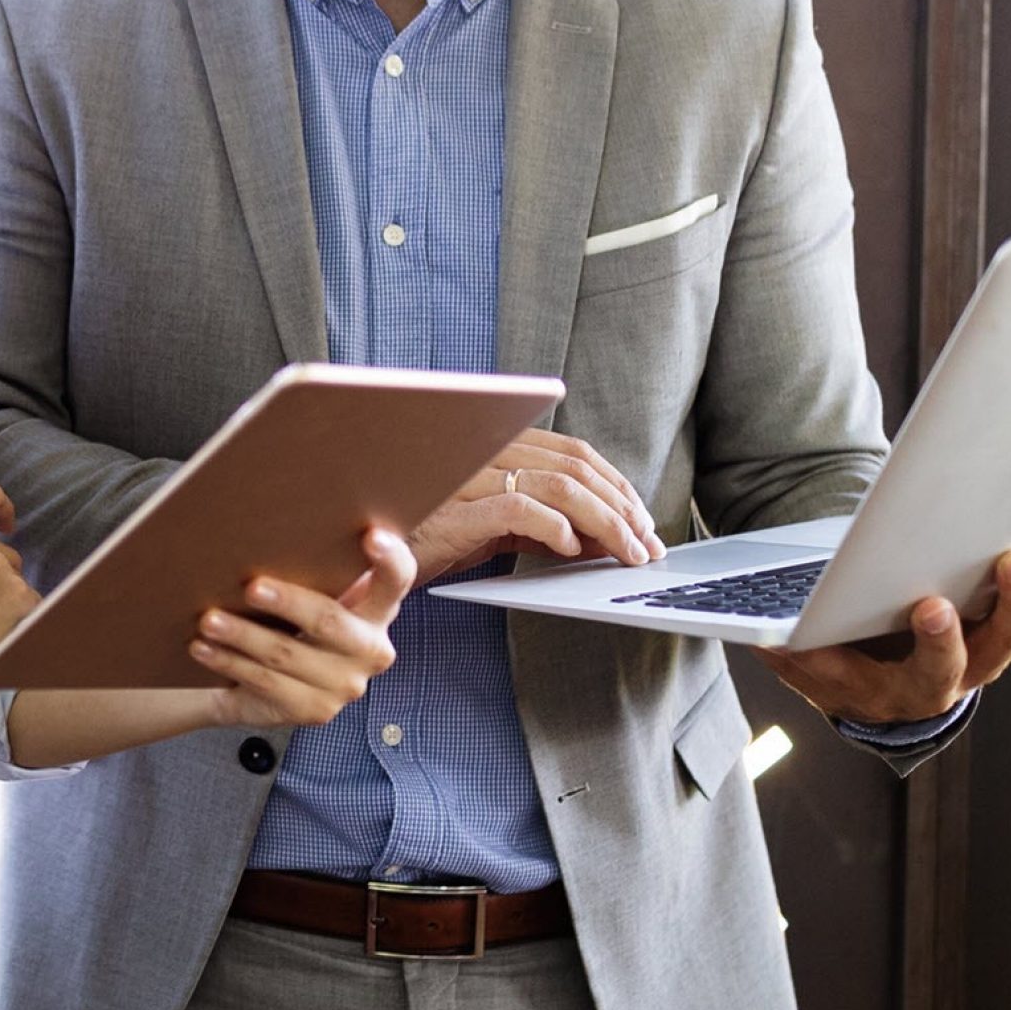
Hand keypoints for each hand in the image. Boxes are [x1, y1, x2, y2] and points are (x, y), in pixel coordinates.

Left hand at [188, 529, 414, 727]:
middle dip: (288, 602)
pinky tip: (204, 648)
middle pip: (330, 620)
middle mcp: (371, 649)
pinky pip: (266, 682)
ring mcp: (346, 684)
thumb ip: (310, 568)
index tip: (371, 535)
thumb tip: (264, 525)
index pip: (397, 579)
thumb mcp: (306, 593)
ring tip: (208, 620)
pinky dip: (230, 662)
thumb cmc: (287, 622)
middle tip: (251, 587)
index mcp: (378, 609)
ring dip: (242, 635)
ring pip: (287, 654)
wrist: (264, 685)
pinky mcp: (316, 710)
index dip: (390, 559)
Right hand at [406, 431, 665, 581]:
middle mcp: (478, 452)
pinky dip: (555, 527)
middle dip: (621, 507)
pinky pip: (518, 508)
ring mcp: (465, 479)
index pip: (572, 451)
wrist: (364, 563)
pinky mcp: (452, 511)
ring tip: (625, 551)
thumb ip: (540, 523)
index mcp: (490, 446)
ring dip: (604, 522)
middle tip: (647, 543)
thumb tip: (602, 537)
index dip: (615, 483)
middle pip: (573, 466)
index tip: (642, 520)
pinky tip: (571, 549)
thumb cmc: (425, 542)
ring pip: (557, 486)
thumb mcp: (492, 527)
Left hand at [751, 546, 1010, 725]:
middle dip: (942, 637)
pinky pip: (793, 662)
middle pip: (947, 665)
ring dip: (843, 649)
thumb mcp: (997, 616)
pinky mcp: (808, 677)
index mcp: (976, 662)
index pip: (1007, 638)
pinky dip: (780, 647)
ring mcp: (864, 689)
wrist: (860, 668)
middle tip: (936, 601)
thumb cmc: (938, 629)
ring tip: (849, 614)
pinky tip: (766, 630)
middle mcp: (925, 687)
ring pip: (866, 677)